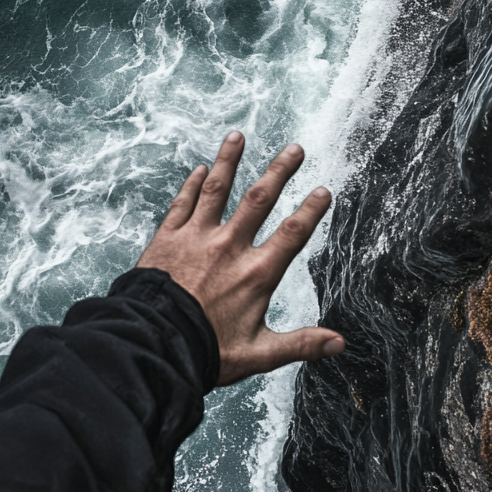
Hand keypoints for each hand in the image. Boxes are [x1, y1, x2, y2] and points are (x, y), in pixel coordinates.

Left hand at [136, 130, 345, 385]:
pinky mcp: (167, 239)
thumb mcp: (259, 354)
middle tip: (294, 149)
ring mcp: (196, 238)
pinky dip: (190, 185)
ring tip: (238, 137)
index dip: (311, 211)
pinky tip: (197, 169)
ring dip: (229, 161)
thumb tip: (339, 343)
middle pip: (259, 200)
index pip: (293, 234)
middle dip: (279, 171)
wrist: (152, 344)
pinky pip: (182, 204)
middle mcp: (229, 248)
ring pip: (216, 189)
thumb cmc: (205, 352)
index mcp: (256, 274)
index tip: (323, 190)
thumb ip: (301, 344)